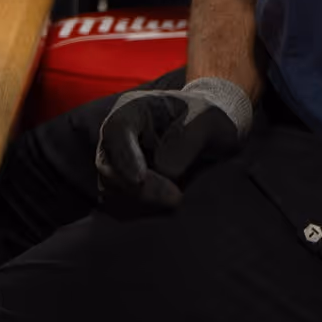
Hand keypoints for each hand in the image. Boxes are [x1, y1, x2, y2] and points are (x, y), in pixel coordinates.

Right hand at [94, 77, 251, 213]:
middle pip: (107, 165)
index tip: (140, 180)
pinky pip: (121, 206)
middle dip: (136, 187)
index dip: (124, 157)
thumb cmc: (210, 119)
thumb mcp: (210, 119)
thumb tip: (165, 170)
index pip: (115, 131)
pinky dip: (142, 212)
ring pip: (111, 190)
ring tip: (178, 200)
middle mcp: (118, 137)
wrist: (214, 134)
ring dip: (141, 202)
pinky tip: (169, 209)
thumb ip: (189, 138)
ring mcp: (118, 162)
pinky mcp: (125, 186)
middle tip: (176, 198)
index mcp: (133, 110)